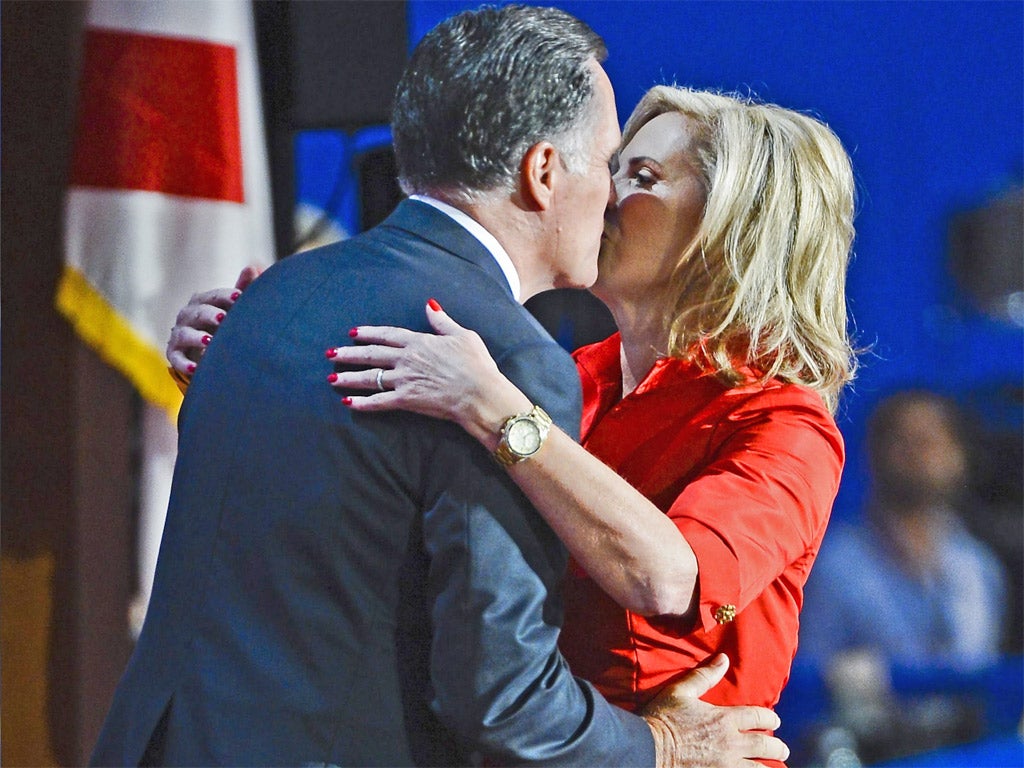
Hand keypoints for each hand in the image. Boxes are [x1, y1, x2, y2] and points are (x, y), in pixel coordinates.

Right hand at [166, 265, 260, 374]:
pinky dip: (184, 364)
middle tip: (223, 318)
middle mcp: (187, 316)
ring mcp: (179, 335)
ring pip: (184, 334)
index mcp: (202, 302)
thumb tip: (253, 268)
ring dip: (195, 337)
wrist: (206, 349)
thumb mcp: (233, 308)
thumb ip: (243, 289)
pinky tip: (196, 369)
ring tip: (209, 341)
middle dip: (209, 314)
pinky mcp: (174, 354)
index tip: (239, 297)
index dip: (225, 296)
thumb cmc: (222, 322)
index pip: (213, 296)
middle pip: (197, 312)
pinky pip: (177, 359)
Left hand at [326, 300, 529, 442]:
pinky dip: (362, 403)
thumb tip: (429, 305)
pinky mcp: (407, 400)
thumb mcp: (463, 335)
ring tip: (332, 377)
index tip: (353, 333)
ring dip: (349, 377)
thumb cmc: (477, 365)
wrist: (480, 393)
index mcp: (419, 342)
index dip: (368, 333)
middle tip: (331, 353)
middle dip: (349, 354)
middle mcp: (407, 359)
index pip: (387, 335)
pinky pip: (379, 402)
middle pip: (371, 355)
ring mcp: (405, 379)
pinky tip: (348, 403)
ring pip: (370, 377)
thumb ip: (442, 321)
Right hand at [642, 655, 789, 767]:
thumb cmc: (663, 716)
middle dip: (777, 748)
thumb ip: (705, 676)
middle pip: (764, 745)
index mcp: (724, 718)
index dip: (770, 717)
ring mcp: (725, 764)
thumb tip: (724, 659)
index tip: (775, 720)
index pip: (758, 716)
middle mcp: (731, 742)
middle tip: (783, 750)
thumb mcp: (682, 690)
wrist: (649, 746)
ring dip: (768, 767)